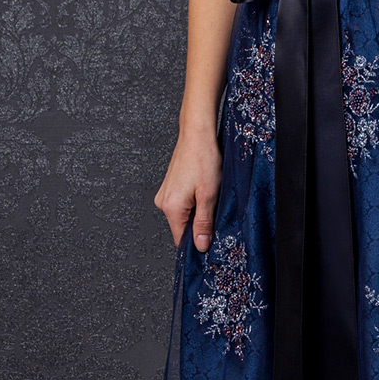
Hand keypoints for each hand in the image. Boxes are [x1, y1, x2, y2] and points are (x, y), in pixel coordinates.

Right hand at [155, 132, 222, 250]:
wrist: (197, 134)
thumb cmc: (204, 159)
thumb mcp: (209, 195)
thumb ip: (204, 223)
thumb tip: (200, 245)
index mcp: (172, 208)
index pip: (180, 239)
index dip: (196, 243)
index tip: (211, 241)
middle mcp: (163, 202)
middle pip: (182, 228)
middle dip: (199, 226)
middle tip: (215, 211)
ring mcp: (164, 194)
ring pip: (183, 215)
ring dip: (198, 212)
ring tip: (209, 196)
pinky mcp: (169, 187)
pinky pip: (181, 205)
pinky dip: (194, 203)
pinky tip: (203, 190)